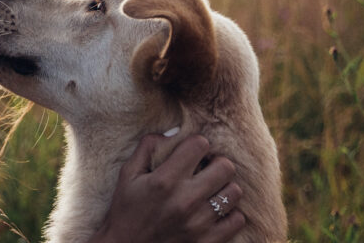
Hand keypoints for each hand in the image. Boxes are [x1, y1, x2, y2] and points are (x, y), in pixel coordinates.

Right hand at [90, 133, 246, 242]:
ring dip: (224, 188)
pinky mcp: (207, 241)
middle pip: (226, 167)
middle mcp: (184, 200)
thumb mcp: (128, 176)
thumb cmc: (126, 211)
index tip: (192, 153)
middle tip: (207, 169)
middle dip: (217, 163)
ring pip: (234, 192)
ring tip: (211, 191)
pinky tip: (214, 212)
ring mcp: (199, 223)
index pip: (200, 145)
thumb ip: (147, 147)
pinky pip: (237, 220)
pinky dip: (229, 214)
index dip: (197, 145)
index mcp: (164, 181)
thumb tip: (174, 131)